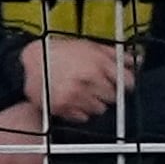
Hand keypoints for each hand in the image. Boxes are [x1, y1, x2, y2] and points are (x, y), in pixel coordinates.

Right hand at [18, 35, 134, 121]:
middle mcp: (88, 80)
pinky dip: (79, 111)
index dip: (124, 84)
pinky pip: (83, 117)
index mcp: (97, 63)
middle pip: (114, 98)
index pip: (127, 82)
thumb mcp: (87, 46)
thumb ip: (113, 54)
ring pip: (100, 110)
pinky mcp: (64, 108)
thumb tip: (136, 60)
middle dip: (106, 93)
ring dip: (93, 103)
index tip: (120, 84)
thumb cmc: (59, 52)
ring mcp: (76, 95)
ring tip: (80, 91)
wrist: (29, 62)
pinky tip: (71, 99)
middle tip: (93, 85)